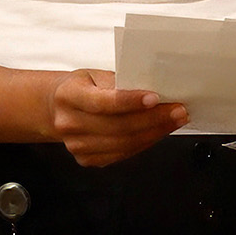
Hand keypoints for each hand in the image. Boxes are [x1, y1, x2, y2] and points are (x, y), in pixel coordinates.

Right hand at [47, 69, 187, 166]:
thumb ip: (120, 82)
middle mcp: (70, 123)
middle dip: (153, 119)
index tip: (155, 98)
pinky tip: (158, 132)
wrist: (58, 109)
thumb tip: (156, 86)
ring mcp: (77, 145)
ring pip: (123, 143)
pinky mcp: (87, 159)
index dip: (131, 101)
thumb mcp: (96, 75)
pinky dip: (144, 142)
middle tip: (177, 110)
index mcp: (70, 96)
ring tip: (175, 120)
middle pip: (118, 126)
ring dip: (155, 132)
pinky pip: (122, 154)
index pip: (104, 102)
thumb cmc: (83, 87)